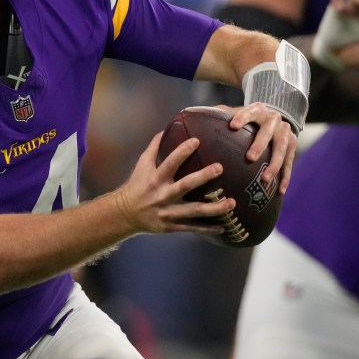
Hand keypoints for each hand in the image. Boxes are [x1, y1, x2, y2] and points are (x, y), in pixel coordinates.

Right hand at [114, 131, 234, 236]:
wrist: (126, 213)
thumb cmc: (137, 184)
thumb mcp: (142, 165)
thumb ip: (155, 148)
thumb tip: (166, 129)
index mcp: (155, 178)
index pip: (170, 163)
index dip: (182, 151)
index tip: (197, 140)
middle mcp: (162, 195)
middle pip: (185, 185)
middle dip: (202, 177)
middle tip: (220, 168)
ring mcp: (168, 212)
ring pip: (193, 211)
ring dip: (214, 208)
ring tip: (232, 202)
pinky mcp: (171, 226)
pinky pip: (192, 228)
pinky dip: (207, 229)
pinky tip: (223, 228)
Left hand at [225, 102, 296, 194]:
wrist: (270, 118)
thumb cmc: (244, 119)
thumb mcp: (232, 113)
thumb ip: (218, 114)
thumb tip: (191, 114)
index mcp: (258, 110)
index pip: (250, 111)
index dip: (243, 117)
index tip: (232, 126)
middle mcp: (273, 119)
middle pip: (268, 131)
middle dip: (259, 144)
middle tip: (250, 158)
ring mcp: (285, 132)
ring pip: (282, 148)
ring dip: (274, 164)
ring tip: (265, 178)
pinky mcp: (292, 145)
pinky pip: (289, 162)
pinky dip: (285, 176)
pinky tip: (280, 190)